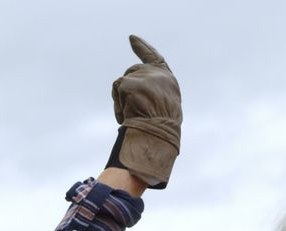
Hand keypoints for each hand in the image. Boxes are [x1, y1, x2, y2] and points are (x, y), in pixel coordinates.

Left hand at [105, 35, 181, 188]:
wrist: (159, 137)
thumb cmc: (162, 130)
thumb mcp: (164, 107)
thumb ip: (153, 93)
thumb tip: (133, 92)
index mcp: (169, 80)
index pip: (154, 58)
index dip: (142, 48)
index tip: (132, 38)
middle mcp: (158, 74)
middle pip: (131, 73)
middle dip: (125, 90)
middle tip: (135, 111)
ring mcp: (145, 77)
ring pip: (122, 83)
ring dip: (123, 100)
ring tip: (136, 115)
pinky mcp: (130, 83)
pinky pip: (116, 91)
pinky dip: (118, 105)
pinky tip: (129, 115)